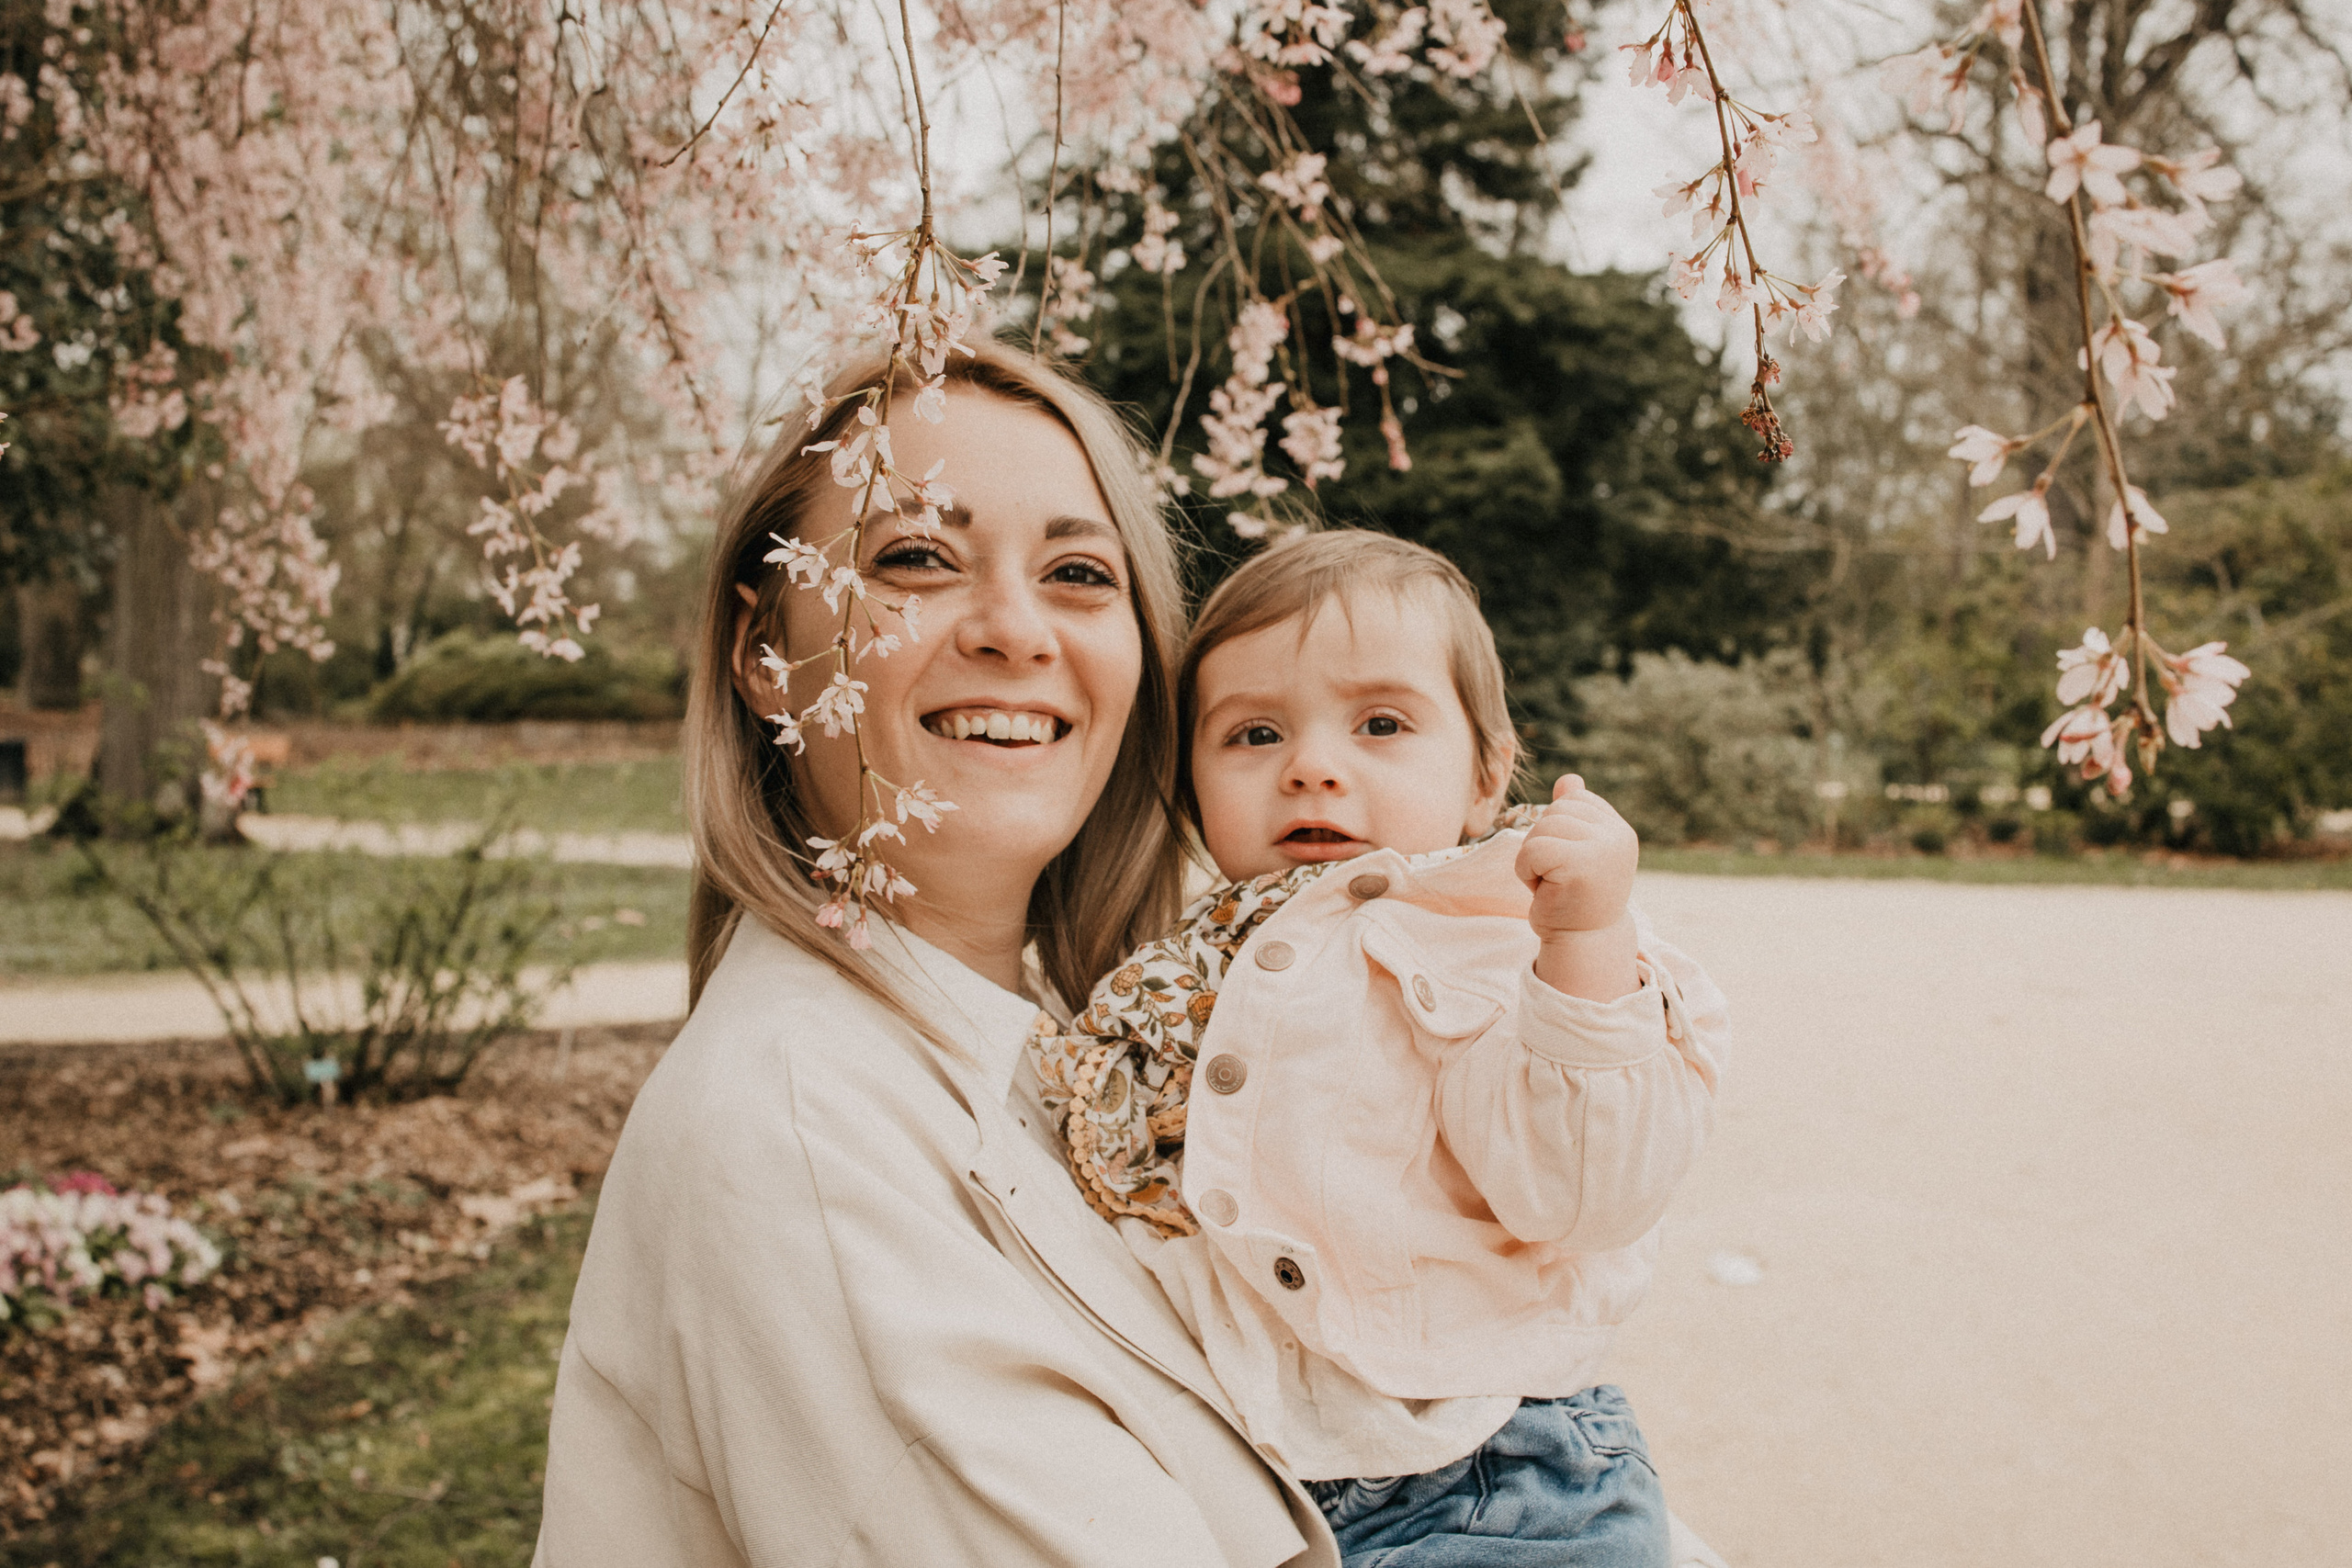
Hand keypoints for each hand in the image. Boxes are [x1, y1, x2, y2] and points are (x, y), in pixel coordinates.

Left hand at [1516, 775, 1640, 1002]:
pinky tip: (1543, 890)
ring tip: (1552, 883)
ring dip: (1532, 858)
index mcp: (1619, 829)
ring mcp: (1604, 849)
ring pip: (1542, 828)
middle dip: (1542, 842)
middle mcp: (1618, 836)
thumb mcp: (1576, 850)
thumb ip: (1575, 815)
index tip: (1568, 863)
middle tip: (1557, 876)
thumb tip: (1569, 779)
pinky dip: (1525, 870)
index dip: (1556, 829)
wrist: (1582, 942)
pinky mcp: (1581, 865)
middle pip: (1555, 810)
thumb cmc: (1574, 896)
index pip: (1573, 799)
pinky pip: (1532, 849)